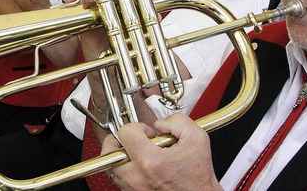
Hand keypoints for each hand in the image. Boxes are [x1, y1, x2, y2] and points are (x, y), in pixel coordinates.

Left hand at [101, 114, 221, 190]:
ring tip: (135, 152)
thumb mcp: (197, 139)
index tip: (147, 132)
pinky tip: (140, 166)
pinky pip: (119, 180)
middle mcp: (138, 177)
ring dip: (120, 156)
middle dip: (118, 141)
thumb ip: (177, 121)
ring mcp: (134, 189)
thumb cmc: (198, 176)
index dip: (137, 126)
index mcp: (151, 161)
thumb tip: (160, 123)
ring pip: (111, 168)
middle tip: (131, 139)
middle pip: (109, 153)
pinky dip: (125, 170)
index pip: (125, 133)